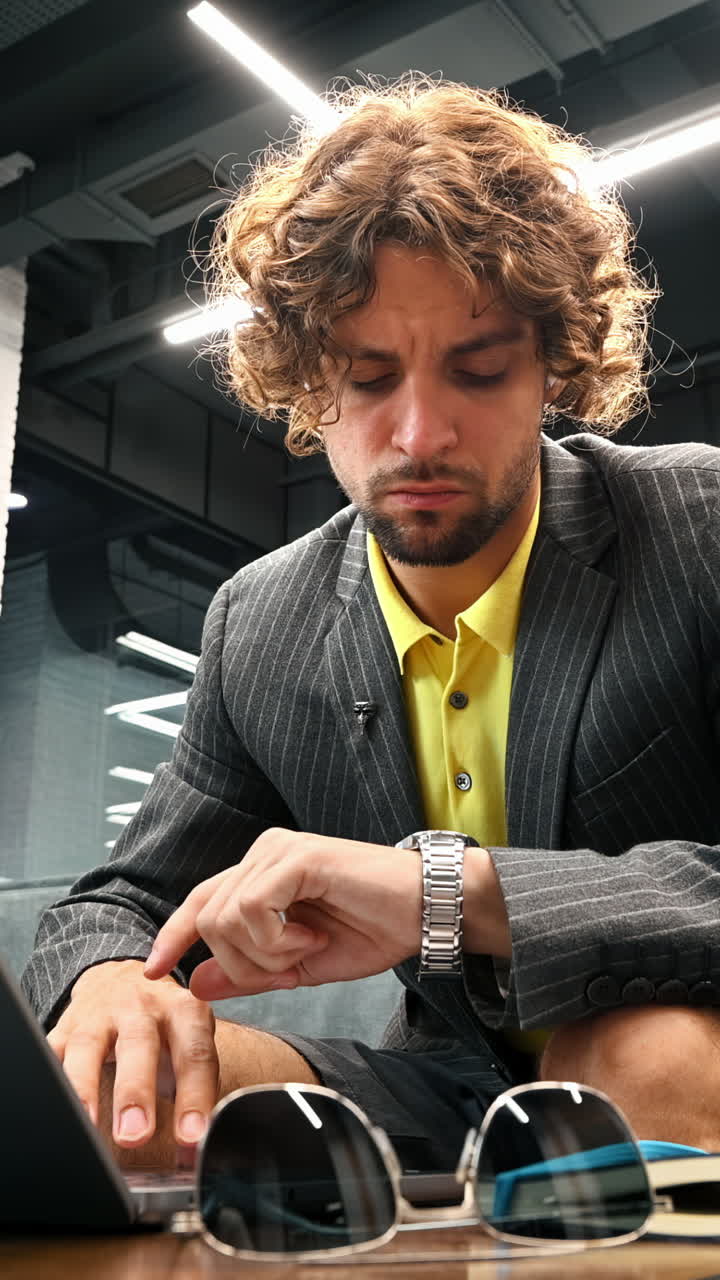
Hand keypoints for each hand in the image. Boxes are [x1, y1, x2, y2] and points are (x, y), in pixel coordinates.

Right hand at [47, 959, 217, 1149]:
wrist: (123, 979)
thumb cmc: (164, 1024)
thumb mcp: (191, 1041)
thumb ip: (195, 1090)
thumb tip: (191, 1149)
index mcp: (184, 1011)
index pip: (194, 1054)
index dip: (194, 1096)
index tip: (191, 1136)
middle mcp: (142, 1008)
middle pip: (140, 1044)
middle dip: (136, 1092)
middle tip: (135, 1135)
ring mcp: (100, 1014)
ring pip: (89, 1045)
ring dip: (86, 1087)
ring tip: (87, 1124)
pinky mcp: (66, 1026)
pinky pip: (52, 1052)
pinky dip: (53, 1082)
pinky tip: (56, 1109)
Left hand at [144, 829, 423, 999]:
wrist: (426, 912)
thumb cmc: (375, 929)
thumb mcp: (300, 964)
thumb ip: (249, 971)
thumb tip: (197, 983)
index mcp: (262, 874)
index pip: (200, 903)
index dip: (173, 937)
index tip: (155, 972)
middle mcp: (263, 854)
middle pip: (207, 919)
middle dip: (240, 964)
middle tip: (288, 969)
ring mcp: (278, 850)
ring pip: (224, 917)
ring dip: (262, 954)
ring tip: (305, 949)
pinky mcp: (296, 856)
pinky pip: (252, 908)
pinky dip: (275, 939)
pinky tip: (310, 937)